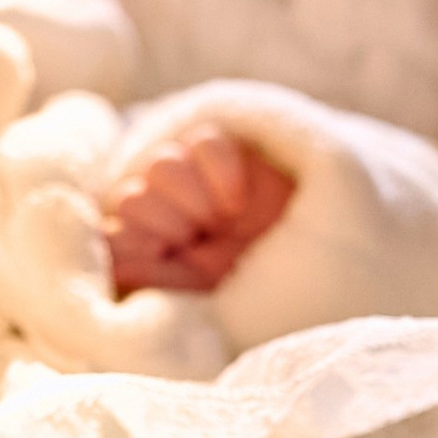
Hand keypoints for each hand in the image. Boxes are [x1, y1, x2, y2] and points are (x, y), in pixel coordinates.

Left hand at [103, 124, 296, 296]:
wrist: (323, 265)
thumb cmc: (264, 290)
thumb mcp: (210, 295)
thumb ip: (160, 280)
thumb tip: (115, 267)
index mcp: (158, 253)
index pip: (114, 235)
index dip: (129, 239)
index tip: (160, 251)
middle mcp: (171, 215)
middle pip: (130, 197)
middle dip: (161, 219)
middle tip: (197, 235)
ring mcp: (198, 182)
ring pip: (160, 165)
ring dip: (186, 193)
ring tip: (221, 218)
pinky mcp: (229, 154)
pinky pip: (203, 142)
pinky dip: (215, 167)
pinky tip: (236, 198)